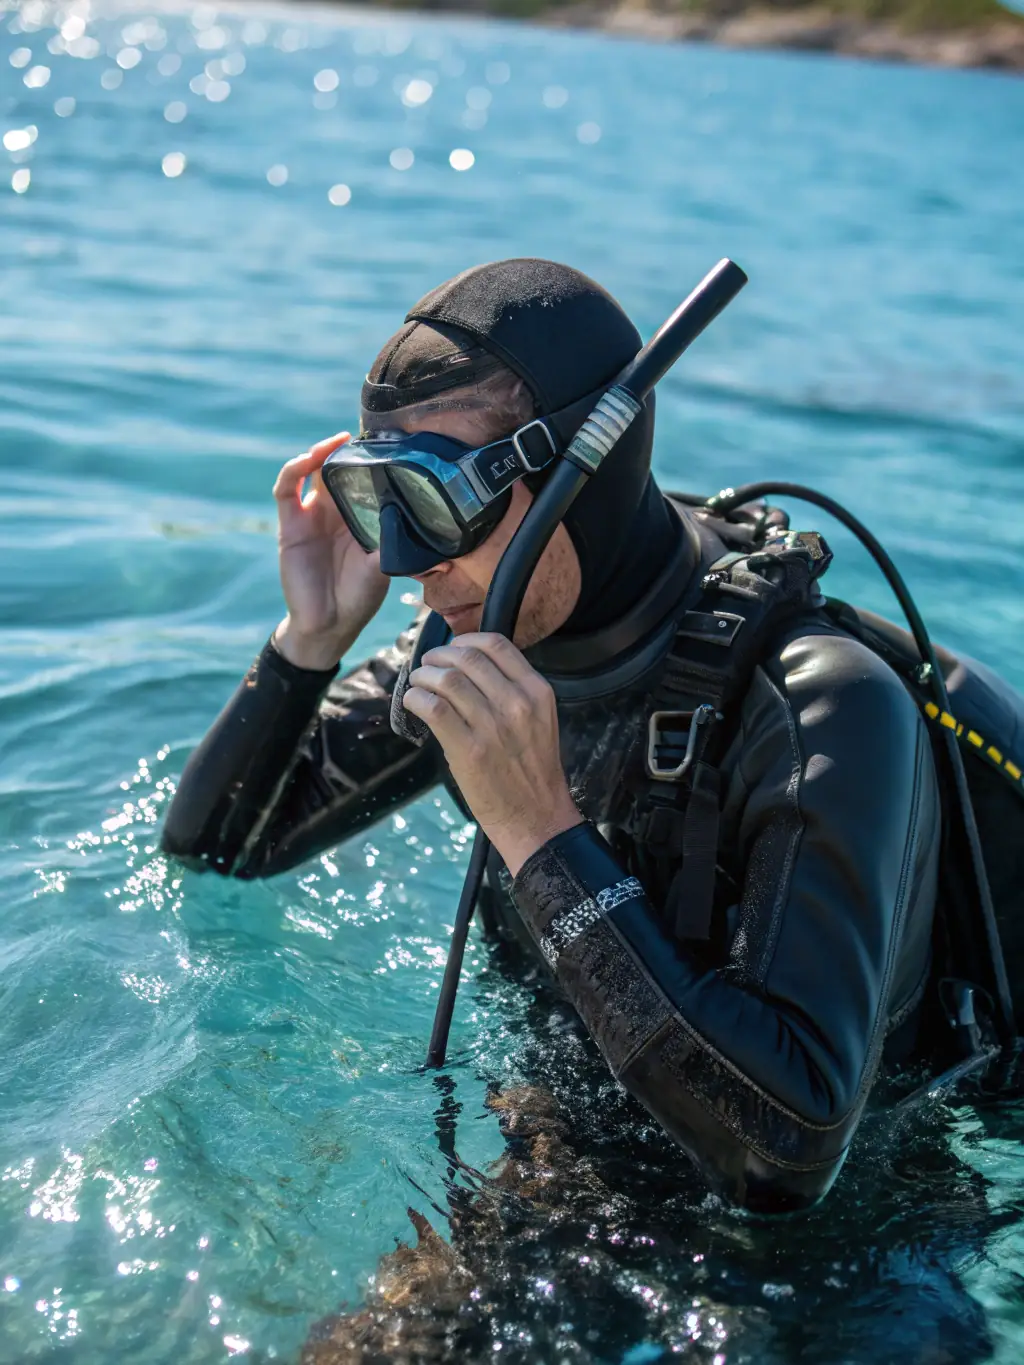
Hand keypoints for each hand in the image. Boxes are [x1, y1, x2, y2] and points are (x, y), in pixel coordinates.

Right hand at [272, 432, 388, 669]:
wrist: (330, 624)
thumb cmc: (359, 597)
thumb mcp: (383, 563)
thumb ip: (390, 536)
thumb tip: (410, 509)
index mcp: (357, 518)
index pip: (361, 479)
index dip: (369, 460)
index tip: (385, 443)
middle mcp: (334, 512)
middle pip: (336, 468)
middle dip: (347, 450)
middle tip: (362, 434)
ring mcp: (310, 515)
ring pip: (310, 471)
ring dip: (321, 452)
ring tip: (336, 441)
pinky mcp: (290, 524)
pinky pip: (286, 489)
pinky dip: (294, 469)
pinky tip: (309, 459)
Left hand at [402, 633, 582, 875]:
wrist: (536, 815)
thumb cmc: (532, 769)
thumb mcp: (538, 719)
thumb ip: (512, 690)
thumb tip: (466, 666)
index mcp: (537, 691)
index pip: (496, 645)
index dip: (465, 640)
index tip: (451, 650)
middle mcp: (517, 703)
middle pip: (467, 657)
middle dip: (438, 657)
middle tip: (427, 667)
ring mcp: (493, 725)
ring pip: (446, 679)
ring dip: (423, 676)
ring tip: (417, 684)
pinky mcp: (469, 749)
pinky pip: (433, 708)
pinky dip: (416, 698)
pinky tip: (413, 703)